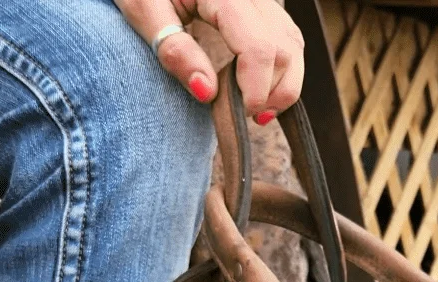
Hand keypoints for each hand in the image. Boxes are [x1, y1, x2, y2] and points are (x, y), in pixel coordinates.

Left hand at [115, 0, 304, 120]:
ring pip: (293, 43)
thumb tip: (207, 93)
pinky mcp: (261, 5)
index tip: (241, 114)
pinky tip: (260, 88)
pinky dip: (281, 68)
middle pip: (284, 47)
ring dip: (283, 83)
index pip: (259, 47)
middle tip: (245, 116)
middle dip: (273, 91)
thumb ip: (175, 50)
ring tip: (255, 109)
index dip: (256, 89)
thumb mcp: (144, 11)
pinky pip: (286, 37)